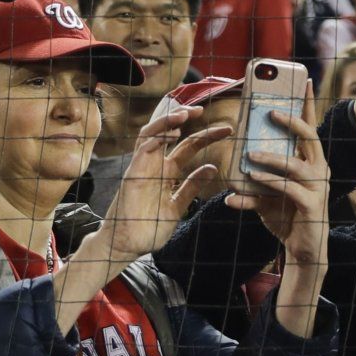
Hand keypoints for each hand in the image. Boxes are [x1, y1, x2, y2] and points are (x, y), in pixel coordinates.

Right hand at [94, 109, 232, 263]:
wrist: (128, 246)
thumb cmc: (150, 228)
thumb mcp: (177, 206)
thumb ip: (191, 187)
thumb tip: (212, 168)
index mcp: (167, 172)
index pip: (188, 146)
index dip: (206, 136)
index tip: (227, 130)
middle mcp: (154, 165)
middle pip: (169, 133)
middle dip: (185, 117)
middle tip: (203, 109)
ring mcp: (142, 168)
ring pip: (152, 134)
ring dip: (167, 121)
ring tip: (185, 114)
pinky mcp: (133, 175)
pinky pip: (142, 150)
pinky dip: (156, 138)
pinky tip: (171, 133)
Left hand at [227, 105, 330, 268]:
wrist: (303, 249)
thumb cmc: (287, 216)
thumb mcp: (269, 192)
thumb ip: (256, 176)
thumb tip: (231, 166)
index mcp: (312, 162)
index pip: (310, 128)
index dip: (308, 104)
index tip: (306, 80)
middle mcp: (319, 170)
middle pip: (309, 138)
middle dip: (291, 121)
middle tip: (270, 112)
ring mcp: (318, 187)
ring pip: (294, 165)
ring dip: (270, 159)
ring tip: (249, 157)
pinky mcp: (311, 205)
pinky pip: (286, 190)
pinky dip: (265, 186)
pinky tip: (241, 191)